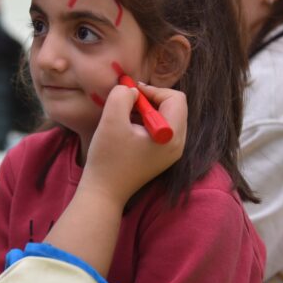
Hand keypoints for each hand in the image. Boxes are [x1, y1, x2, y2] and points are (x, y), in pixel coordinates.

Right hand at [81, 84, 186, 205]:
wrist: (104, 192)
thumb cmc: (107, 158)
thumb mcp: (111, 120)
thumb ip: (122, 96)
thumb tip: (131, 90)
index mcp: (172, 136)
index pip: (175, 98)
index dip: (153, 90)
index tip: (130, 95)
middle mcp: (178, 144)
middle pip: (174, 106)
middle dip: (151, 99)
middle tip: (127, 103)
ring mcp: (171, 152)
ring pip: (167, 117)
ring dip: (147, 110)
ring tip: (125, 116)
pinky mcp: (162, 156)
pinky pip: (161, 129)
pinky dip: (146, 122)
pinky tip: (127, 129)